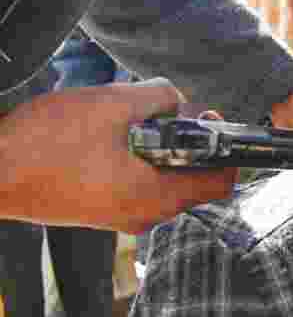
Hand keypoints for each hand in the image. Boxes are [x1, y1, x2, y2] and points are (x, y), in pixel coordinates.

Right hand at [0, 78, 234, 232]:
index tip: (206, 120)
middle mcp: (145, 216)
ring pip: (162, 181)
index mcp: (157, 197)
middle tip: (162, 114)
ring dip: (156, 150)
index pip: (221, 182)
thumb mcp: (110, 104)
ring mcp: (121, 217)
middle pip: (192, 180)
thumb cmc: (44, 144)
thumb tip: (177, 100)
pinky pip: (136, 186)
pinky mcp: (100, 212)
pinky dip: (134, 161)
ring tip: (126, 124)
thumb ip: (158, 98)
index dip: (223, 149)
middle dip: (186, 145)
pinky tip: (106, 139)